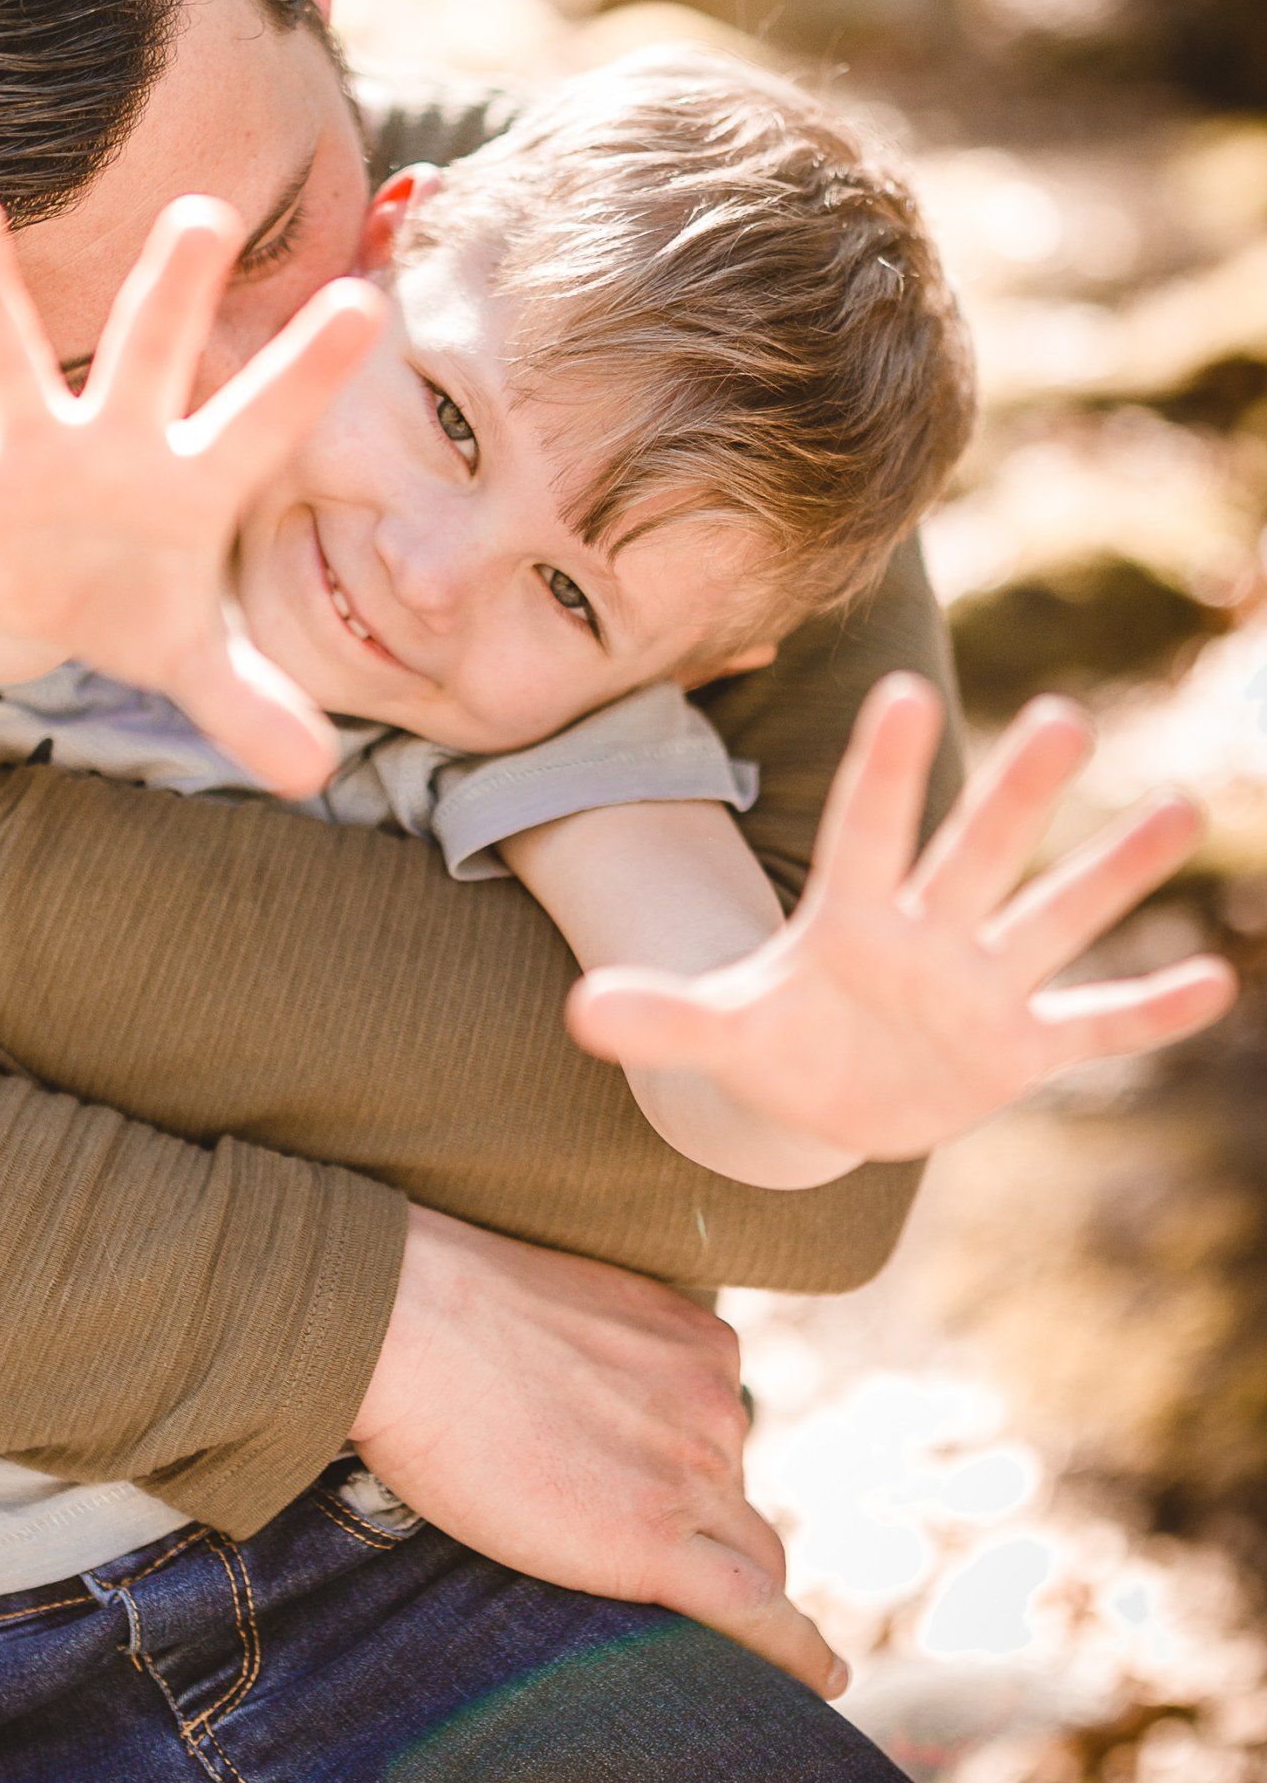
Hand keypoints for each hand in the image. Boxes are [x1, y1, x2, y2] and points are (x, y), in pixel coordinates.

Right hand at [0, 189, 381, 797]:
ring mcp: (33, 454)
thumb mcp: (191, 654)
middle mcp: (116, 442)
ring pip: (9, 365)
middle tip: (205, 212)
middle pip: (148, 356)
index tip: (363, 301)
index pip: (262, 419)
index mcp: (191, 476)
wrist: (44, 594)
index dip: (305, 370)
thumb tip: (313, 772)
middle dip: (173, 292)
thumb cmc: (135, 598)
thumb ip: (248, 700)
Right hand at [351, 1205, 846, 1698]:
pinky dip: (796, 1654)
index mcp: (697, 1345)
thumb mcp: (559, 1312)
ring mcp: (692, 1473)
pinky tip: (822, 1682)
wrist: (403, 1321)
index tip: (656, 1508)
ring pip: (750, 1560)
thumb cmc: (440, 1310)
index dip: (689, 1482)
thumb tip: (566, 1401)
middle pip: (736, 1503)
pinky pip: (751, 1611)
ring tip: (700, 1643)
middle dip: (706, 1540)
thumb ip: (598, 1358)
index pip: (721, 1436)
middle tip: (642, 1572)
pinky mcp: (652, 1542)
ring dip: (724, 1593)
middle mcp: (715, 1404)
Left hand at [568, 676, 1236, 1156]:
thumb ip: (662, 1014)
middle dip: (1015, 794)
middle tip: (1064, 715)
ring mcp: (981, 987)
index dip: (883, 770)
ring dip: (1113, 871)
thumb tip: (580, 1012)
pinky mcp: (1019, 1048)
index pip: (864, 830)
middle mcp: (927, 932)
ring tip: (1180, 807)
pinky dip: (1146, 1010)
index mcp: (849, 918)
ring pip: (1052, 917)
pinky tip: (1214, 982)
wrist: (827, 1094)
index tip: (902, 689)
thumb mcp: (718, 1031)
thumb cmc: (776, 1038)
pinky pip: (1091, 1025)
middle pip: (973, 853)